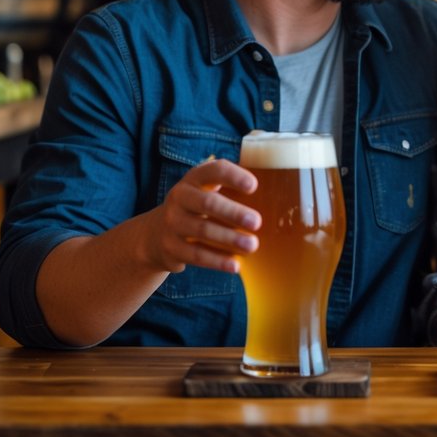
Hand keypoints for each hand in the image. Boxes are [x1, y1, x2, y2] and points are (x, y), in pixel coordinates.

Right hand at [144, 158, 261, 274]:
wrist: (155, 234)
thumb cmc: (197, 208)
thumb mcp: (206, 191)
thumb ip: (233, 188)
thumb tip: (281, 192)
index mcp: (194, 179)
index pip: (214, 170)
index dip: (233, 176)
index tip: (254, 186)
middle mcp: (180, 197)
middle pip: (208, 203)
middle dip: (234, 212)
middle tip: (257, 222)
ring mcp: (172, 223)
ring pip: (202, 230)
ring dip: (229, 239)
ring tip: (252, 246)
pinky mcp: (171, 247)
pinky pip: (196, 254)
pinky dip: (217, 260)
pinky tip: (235, 265)